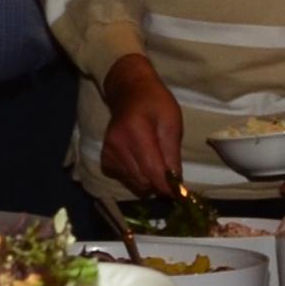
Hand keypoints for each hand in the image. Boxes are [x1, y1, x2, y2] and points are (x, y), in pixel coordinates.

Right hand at [99, 56, 184, 196]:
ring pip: (134, 182)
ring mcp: (108, 152)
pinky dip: (137, 176)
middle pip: (142, 180)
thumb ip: (172, 153)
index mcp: (135, 131)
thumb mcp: (172, 122)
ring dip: (149, 180)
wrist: (129, 92)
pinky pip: (125, 178)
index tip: (179, 193)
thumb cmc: (155, 103)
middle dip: (159, 183)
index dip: (166, 185)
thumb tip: (176, 181)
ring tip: (157, 163)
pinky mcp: (105, 159)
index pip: (151, 169)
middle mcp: (117, 144)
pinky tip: (142, 160)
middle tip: (172, 177)